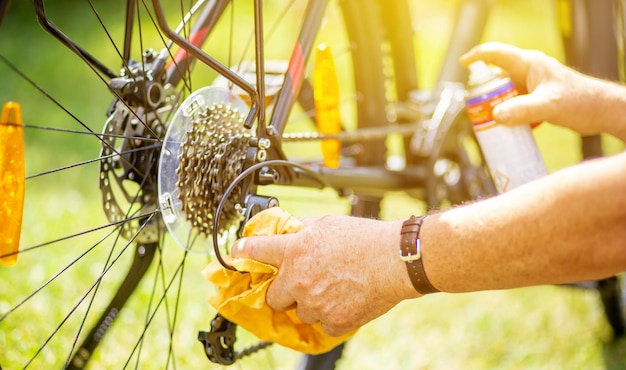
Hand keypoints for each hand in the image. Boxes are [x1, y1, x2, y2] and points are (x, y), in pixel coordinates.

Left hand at [231, 215, 417, 335]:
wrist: (395, 260)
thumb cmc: (366, 238)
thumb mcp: (328, 224)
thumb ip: (304, 231)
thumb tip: (291, 231)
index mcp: (295, 251)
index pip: (257, 251)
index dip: (243, 251)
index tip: (237, 252)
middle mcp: (299, 279)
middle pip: (273, 297)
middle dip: (284, 291)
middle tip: (301, 283)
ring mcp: (315, 303)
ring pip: (301, 311)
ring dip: (311, 303)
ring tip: (334, 288)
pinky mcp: (333, 321)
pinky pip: (323, 324)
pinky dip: (332, 316)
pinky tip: (346, 300)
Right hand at [460, 42, 610, 136]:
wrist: (601, 112)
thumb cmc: (581, 101)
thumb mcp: (549, 105)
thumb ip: (523, 110)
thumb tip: (496, 116)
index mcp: (529, 64)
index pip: (497, 54)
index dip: (477, 56)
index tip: (462, 64)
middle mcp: (528, 73)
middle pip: (496, 79)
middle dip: (483, 94)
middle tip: (476, 110)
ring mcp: (531, 87)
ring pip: (503, 94)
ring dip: (494, 107)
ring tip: (489, 123)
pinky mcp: (535, 100)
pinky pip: (513, 106)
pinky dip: (506, 116)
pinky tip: (507, 128)